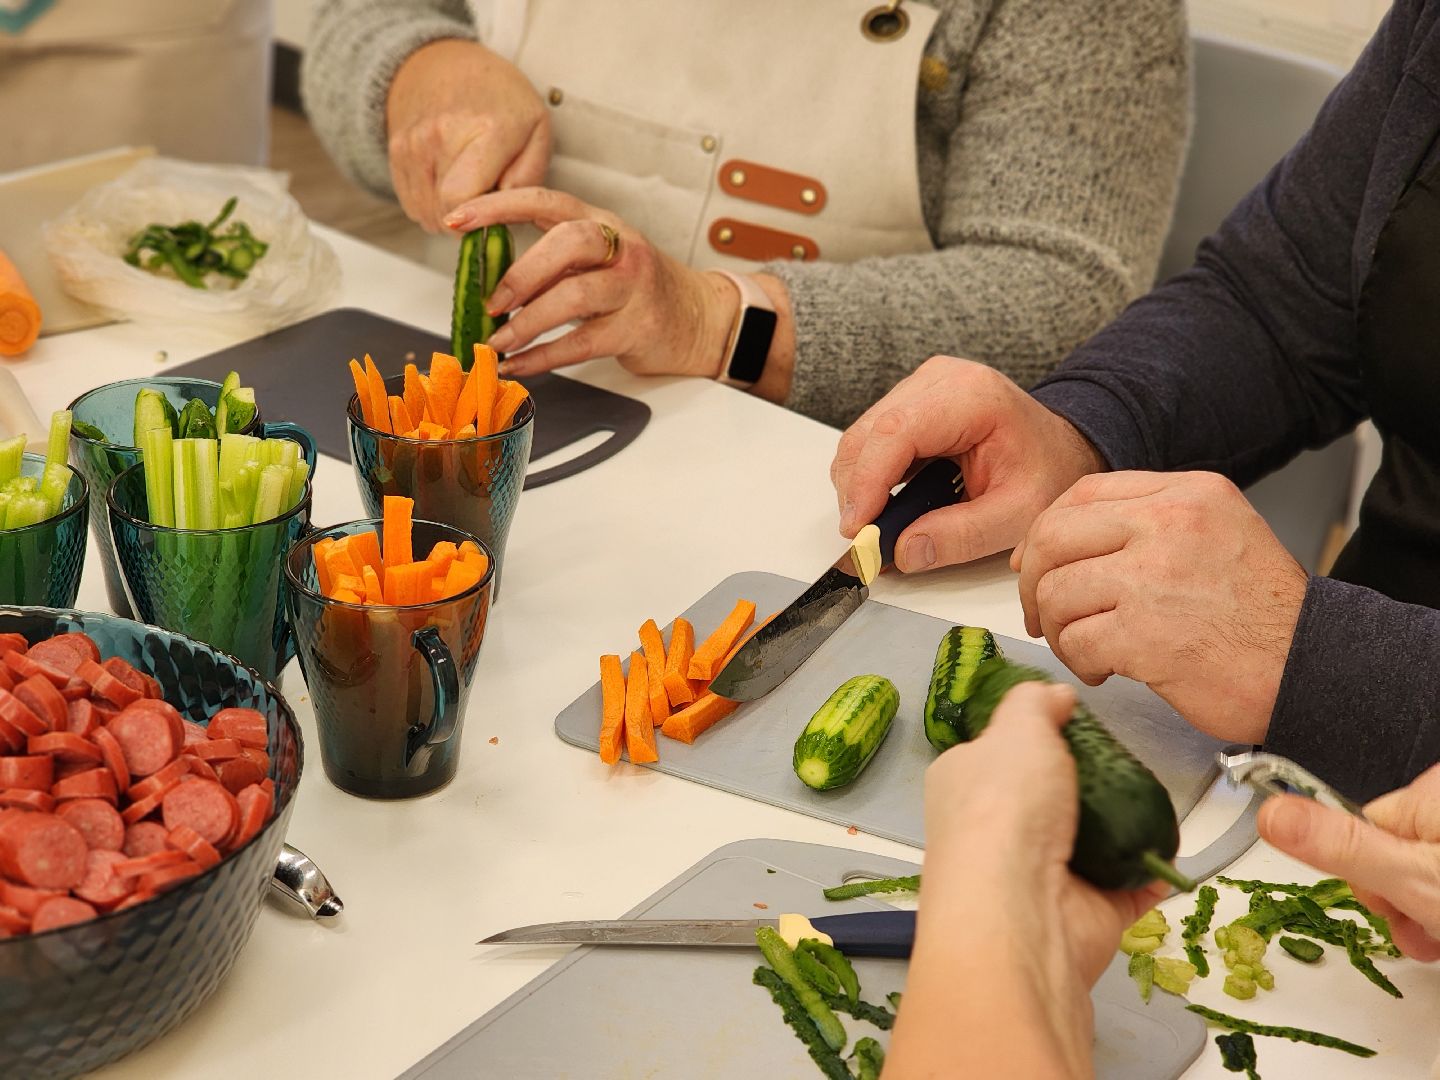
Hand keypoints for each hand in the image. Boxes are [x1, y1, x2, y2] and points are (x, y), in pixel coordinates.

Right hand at [385, 40, 549, 231]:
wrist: (447, 64)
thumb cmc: (500, 100)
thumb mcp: (537, 132)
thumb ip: (527, 181)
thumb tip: (501, 218)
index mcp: (486, 130)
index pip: (460, 199)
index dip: (477, 221)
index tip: (492, 217)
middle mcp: (440, 134)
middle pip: (444, 213)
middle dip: (468, 222)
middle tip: (485, 200)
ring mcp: (412, 143)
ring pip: (426, 214)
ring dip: (449, 215)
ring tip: (468, 187)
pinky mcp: (395, 151)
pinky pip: (412, 205)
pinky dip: (431, 205)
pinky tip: (447, 181)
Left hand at [443, 187, 737, 378]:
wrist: (699, 318)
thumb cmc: (639, 290)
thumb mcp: (601, 258)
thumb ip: (556, 258)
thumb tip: (490, 279)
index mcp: (602, 222)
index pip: (546, 201)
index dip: (498, 206)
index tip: (457, 219)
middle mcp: (620, 248)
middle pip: (568, 242)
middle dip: (521, 272)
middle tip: (491, 302)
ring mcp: (633, 288)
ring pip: (576, 296)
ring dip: (528, 321)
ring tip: (499, 340)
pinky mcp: (637, 329)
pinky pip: (582, 344)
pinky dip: (544, 357)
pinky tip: (519, 364)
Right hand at [829, 357, 1103, 572]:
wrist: (1062, 446)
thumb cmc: (1047, 470)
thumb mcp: (1017, 515)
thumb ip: (960, 537)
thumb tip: (901, 551)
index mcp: (970, 397)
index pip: (896, 432)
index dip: (867, 483)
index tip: (858, 530)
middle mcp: (939, 380)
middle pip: (867, 434)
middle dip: (857, 493)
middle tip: (866, 542)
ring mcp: (920, 386)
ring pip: (860, 438)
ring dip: (861, 488)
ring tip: (883, 527)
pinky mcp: (910, 401)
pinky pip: (870, 440)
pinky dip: (870, 479)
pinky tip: (890, 505)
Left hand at [887, 683, 1167, 1078]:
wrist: (1021, 914)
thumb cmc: (1004, 808)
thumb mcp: (1015, 730)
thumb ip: (1033, 704)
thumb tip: (1054, 695)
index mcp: (963, 785)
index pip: (996, 753)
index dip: (1032, 737)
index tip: (1073, 724)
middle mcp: (996, 831)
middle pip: (1050, 796)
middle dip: (1088, 782)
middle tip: (1122, 762)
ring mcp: (1042, 875)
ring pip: (1091, 839)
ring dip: (1124, 824)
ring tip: (1150, 799)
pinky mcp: (1086, 912)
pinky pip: (1129, 883)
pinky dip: (1151, 869)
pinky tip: (1167, 847)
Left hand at [1013, 471, 1307, 744]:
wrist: (1315, 670)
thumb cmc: (1264, 615)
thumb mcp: (1218, 534)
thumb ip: (1148, 524)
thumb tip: (1055, 541)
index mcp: (1188, 493)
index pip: (1083, 494)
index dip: (1045, 530)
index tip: (1033, 562)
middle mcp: (1169, 524)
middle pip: (1054, 537)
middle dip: (1034, 582)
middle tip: (1042, 614)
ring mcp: (1153, 578)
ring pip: (1056, 592)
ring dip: (1059, 630)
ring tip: (1087, 648)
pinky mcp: (1144, 634)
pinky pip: (1075, 641)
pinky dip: (1079, 661)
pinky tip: (1105, 670)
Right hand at [1259, 765, 1439, 961]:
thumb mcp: (1408, 877)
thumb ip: (1339, 847)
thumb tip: (1268, 814)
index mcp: (1423, 794)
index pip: (1358, 827)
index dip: (1366, 874)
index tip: (1393, 902)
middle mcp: (1438, 802)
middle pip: (1382, 851)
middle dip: (1394, 898)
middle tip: (1422, 923)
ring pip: (1409, 870)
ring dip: (1416, 912)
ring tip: (1438, 933)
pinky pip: (1430, 875)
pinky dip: (1435, 907)